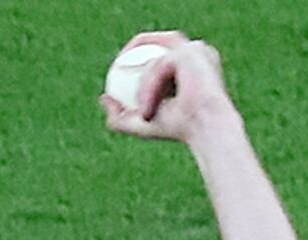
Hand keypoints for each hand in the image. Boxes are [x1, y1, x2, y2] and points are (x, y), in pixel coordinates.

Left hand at [100, 31, 237, 141]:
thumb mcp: (143, 123)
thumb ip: (121, 115)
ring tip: (144, 113)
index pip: (156, 51)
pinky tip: (148, 108)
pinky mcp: (189, 52)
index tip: (116, 74)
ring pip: (153, 61)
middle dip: (131, 52)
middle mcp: (195, 51)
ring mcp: (194, 49)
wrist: (204, 129)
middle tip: (115, 72)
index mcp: (188, 62)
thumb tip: (103, 98)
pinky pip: (157, 65)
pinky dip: (149, 89)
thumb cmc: (179, 129)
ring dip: (143, 88)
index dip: (133, 58)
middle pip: (154, 41)